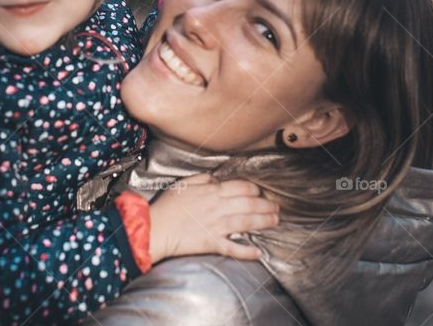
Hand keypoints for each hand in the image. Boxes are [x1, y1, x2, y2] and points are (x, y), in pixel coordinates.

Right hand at [148, 173, 278, 262]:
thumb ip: (202, 179)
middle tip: (277, 207)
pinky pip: (233, 248)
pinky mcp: (212, 243)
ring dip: (264, 222)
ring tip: (275, 221)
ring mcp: (216, 226)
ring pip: (246, 222)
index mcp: (211, 192)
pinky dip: (246, 251)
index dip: (254, 189)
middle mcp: (217, 207)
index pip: (240, 187)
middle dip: (266, 205)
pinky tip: (259, 252)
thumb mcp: (184, 184)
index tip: (260, 193)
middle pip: (249, 204)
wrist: (155, 227)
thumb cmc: (167, 206)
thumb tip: (216, 180)